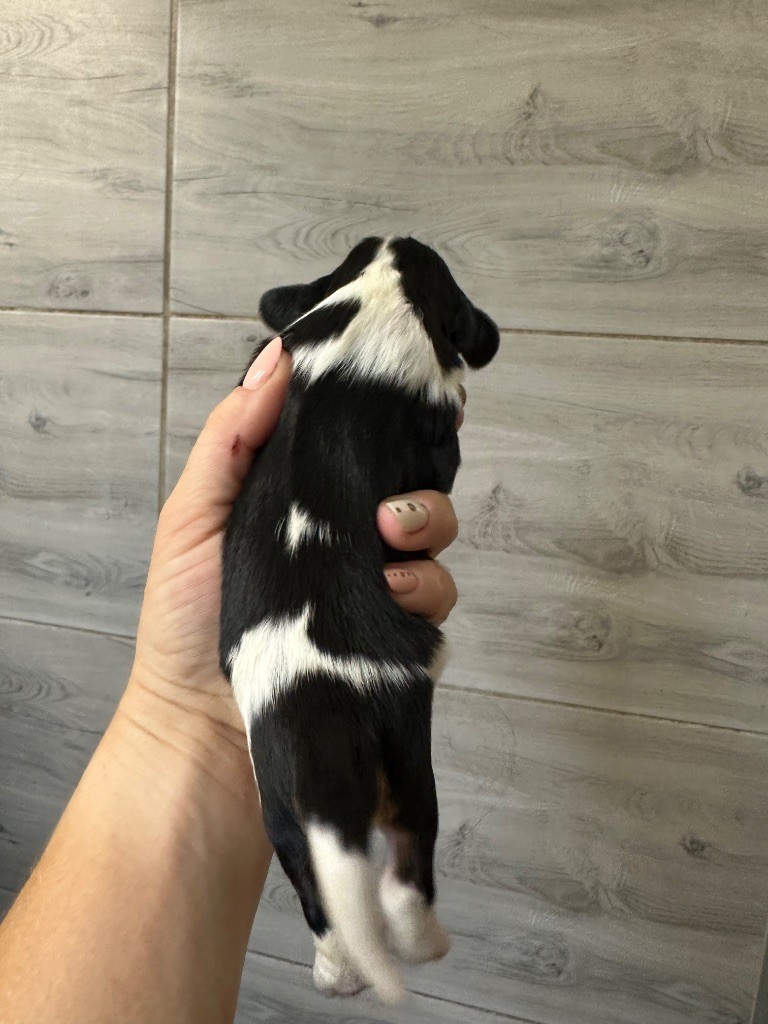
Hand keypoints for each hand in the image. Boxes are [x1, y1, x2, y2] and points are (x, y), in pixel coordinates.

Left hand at [129, 339, 461, 736]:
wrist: (197, 721)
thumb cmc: (187, 616)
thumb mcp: (194, 515)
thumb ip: (233, 438)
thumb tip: (277, 358)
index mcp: (307, 502)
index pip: (364, 450)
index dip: (395, 420)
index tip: (415, 395)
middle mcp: (349, 540)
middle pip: (414, 486)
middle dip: (420, 478)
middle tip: (389, 502)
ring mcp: (375, 589)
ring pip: (436, 538)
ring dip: (428, 526)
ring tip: (391, 542)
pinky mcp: (393, 637)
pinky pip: (435, 602)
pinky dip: (424, 591)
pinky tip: (393, 595)